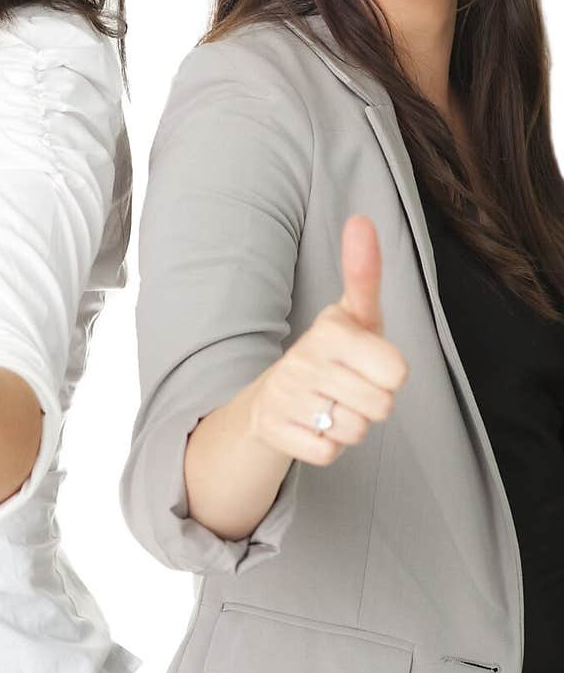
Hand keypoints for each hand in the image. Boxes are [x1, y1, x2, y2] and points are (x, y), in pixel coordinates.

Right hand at [244, 215, 408, 465]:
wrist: (274, 395)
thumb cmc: (334, 352)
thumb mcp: (355, 313)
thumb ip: (364, 272)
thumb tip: (362, 219)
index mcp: (331, 331)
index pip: (397, 373)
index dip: (390, 374)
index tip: (368, 363)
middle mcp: (304, 360)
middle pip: (380, 406)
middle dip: (372, 403)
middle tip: (350, 387)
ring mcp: (287, 396)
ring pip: (354, 432)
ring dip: (349, 426)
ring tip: (331, 405)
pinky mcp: (275, 430)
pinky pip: (327, 454)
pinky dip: (327, 447)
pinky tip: (313, 425)